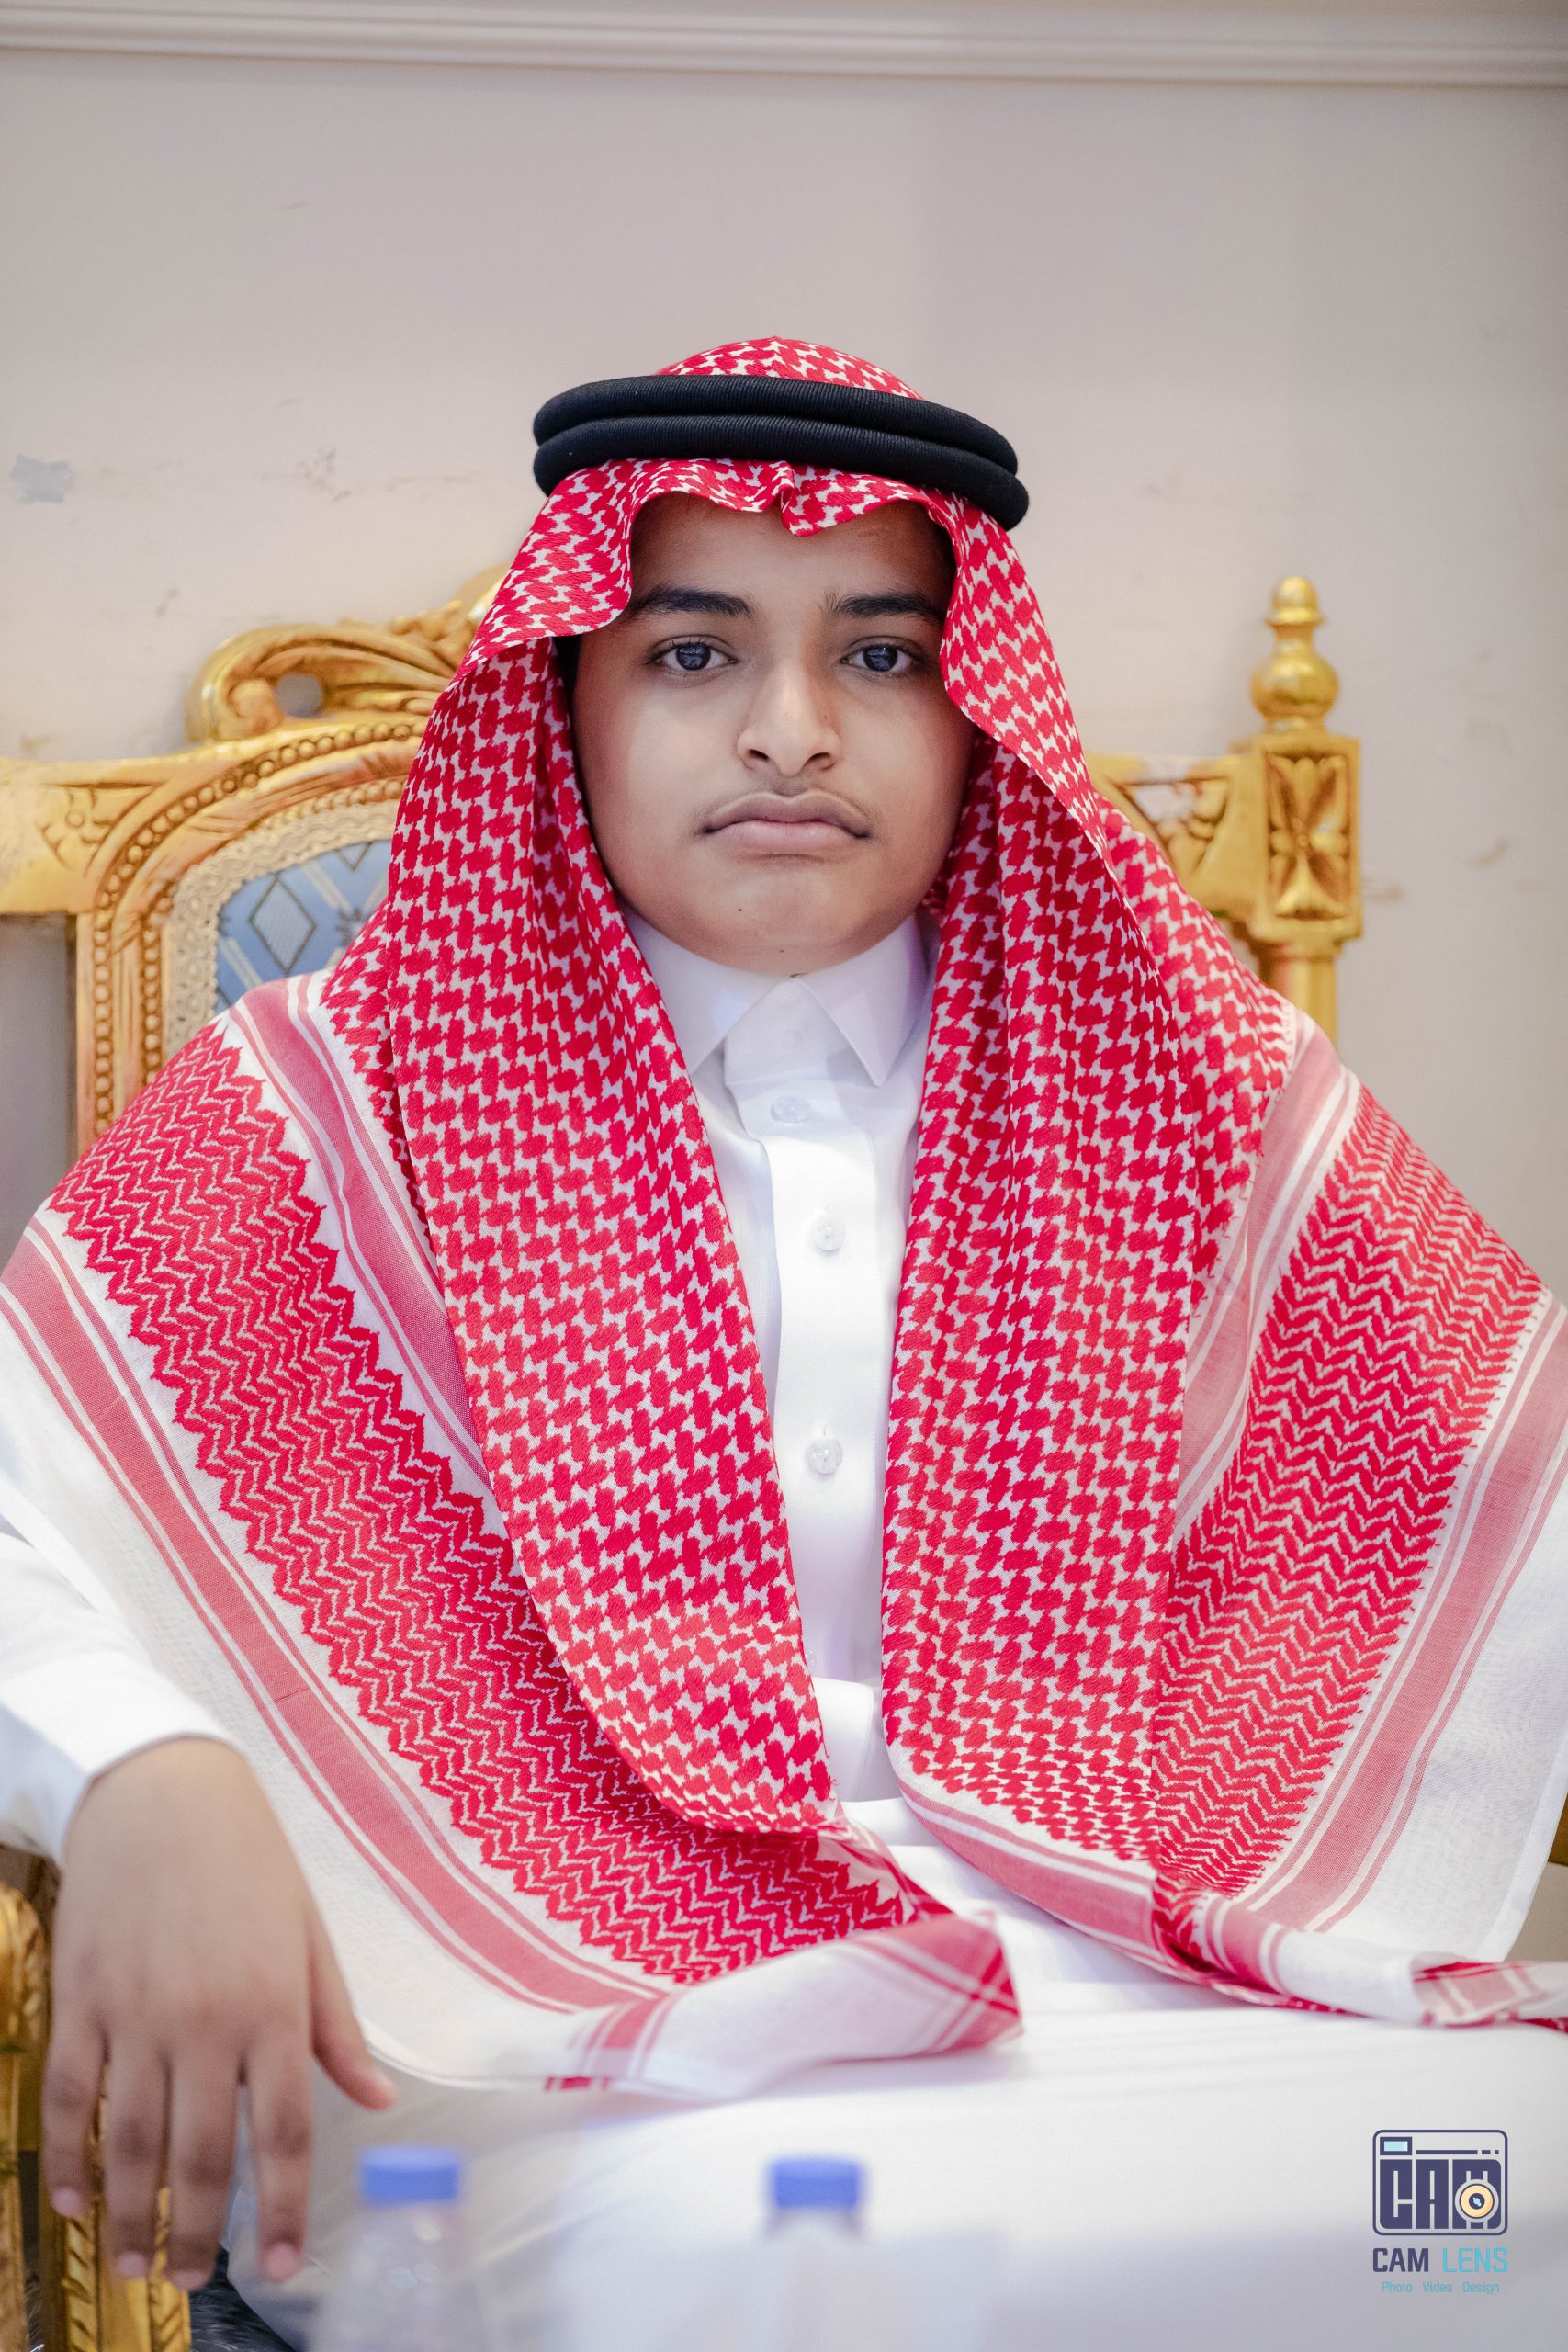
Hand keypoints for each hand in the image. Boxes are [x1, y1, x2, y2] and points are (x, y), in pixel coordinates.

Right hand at [44, 1738, 394, 2292]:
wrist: (161, 1793)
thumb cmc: (249, 1863)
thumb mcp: (308, 1937)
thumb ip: (335, 2027)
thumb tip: (375, 2101)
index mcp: (273, 2006)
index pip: (285, 2133)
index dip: (284, 2211)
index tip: (283, 2269)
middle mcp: (205, 2021)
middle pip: (202, 2155)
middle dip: (200, 2233)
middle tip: (195, 2281)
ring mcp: (135, 2014)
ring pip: (131, 2142)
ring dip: (132, 2216)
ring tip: (138, 2264)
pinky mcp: (80, 2002)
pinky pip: (69, 2100)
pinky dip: (68, 2161)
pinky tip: (77, 2204)